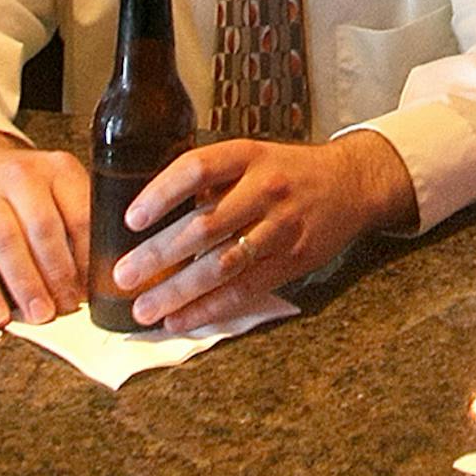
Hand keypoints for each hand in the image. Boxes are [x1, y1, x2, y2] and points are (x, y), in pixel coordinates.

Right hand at [0, 133, 89, 327]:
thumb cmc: (21, 185)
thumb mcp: (57, 184)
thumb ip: (78, 218)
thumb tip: (97, 273)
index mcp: (56, 169)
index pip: (79, 215)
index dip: (88, 256)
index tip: (93, 286)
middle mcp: (19, 179)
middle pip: (43, 229)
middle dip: (59, 274)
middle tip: (69, 306)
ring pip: (8, 245)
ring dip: (27, 285)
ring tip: (41, 314)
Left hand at [109, 131, 415, 329]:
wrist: (351, 184)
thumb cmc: (289, 171)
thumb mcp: (254, 157)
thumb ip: (213, 179)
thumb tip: (154, 208)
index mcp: (249, 156)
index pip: (198, 168)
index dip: (161, 193)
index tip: (131, 218)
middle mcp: (265, 188)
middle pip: (204, 224)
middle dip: (159, 255)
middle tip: (124, 276)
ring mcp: (280, 227)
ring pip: (222, 264)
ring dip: (179, 290)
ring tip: (145, 308)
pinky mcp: (292, 260)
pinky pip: (244, 289)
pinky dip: (209, 308)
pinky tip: (180, 319)